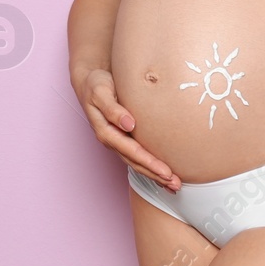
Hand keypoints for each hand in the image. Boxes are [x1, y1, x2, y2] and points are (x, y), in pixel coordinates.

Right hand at [75, 68, 180, 191]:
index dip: (149, 163)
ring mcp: (117, 140)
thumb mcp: (100, 93)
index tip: (166, 172)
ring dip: (155, 175)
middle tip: (175, 185)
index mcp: (106, 132)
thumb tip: (129, 124)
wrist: (89, 81)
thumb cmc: (95, 85)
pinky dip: (150, 166)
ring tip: (173, 185)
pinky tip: (162, 173)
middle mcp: (112, 140)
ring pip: (137, 162)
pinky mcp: (123, 137)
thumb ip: (113, 109)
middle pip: (136, 162)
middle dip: (155, 175)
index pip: (132, 152)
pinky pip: (138, 155)